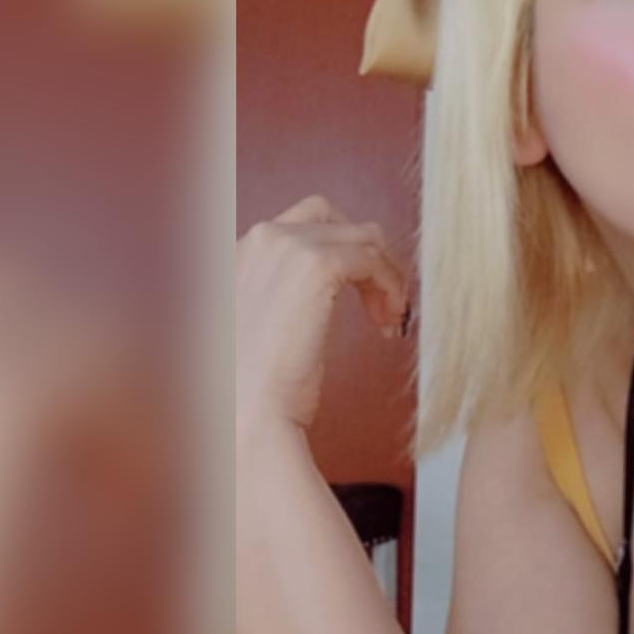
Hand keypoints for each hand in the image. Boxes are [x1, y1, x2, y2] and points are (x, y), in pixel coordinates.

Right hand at [236, 193, 408, 441]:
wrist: (247, 413)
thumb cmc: (253, 388)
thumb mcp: (258, 326)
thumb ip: (279, 296)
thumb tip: (317, 294)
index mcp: (243, 252)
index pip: (304, 225)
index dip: (340, 253)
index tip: (358, 292)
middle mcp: (262, 237)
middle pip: (336, 220)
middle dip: (365, 253)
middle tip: (382, 300)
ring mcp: (290, 245)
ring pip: (363, 237)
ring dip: (385, 273)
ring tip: (389, 318)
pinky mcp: (318, 264)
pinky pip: (374, 259)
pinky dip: (391, 285)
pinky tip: (390, 320)